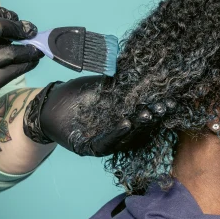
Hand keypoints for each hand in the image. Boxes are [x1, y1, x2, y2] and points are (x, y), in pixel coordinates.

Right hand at [0, 4, 42, 166]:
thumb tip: (17, 28)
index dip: (2, 12)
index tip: (15, 17)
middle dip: (19, 27)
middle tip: (30, 31)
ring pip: (10, 50)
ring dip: (28, 49)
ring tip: (36, 50)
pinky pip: (14, 69)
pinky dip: (28, 64)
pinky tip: (32, 62)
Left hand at [22, 75, 173, 156]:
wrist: (49, 104)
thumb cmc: (76, 95)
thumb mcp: (102, 86)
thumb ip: (121, 83)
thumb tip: (145, 70)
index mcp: (122, 118)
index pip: (144, 114)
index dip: (157, 108)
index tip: (170, 100)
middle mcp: (116, 133)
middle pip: (139, 127)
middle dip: (152, 117)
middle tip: (164, 106)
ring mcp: (104, 142)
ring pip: (125, 137)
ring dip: (138, 126)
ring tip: (148, 114)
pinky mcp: (88, 147)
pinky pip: (105, 143)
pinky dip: (116, 134)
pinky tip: (126, 123)